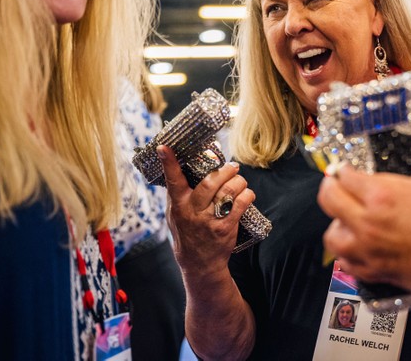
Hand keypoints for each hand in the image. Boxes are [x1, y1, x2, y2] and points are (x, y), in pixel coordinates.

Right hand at [159, 145, 255, 276]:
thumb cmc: (187, 232)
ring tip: (240, 180)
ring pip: (228, 191)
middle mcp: (193, 211)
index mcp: (179, 204)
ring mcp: (209, 220)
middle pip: (210, 182)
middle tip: (232, 167)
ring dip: (239, 181)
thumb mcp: (175, 214)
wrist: (199, 263)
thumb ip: (179, 192)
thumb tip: (184, 164)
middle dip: (225, 170)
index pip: (173, 180)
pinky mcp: (225, 227)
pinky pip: (241, 204)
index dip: (169, 163)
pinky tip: (246, 194)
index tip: (164, 147)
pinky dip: (247, 195)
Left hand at [317, 154, 410, 299]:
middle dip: (331, 189)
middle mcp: (371, 221)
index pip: (345, 175)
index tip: (345, 168)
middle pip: (329, 200)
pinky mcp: (380, 273)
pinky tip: (356, 251)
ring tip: (344, 220)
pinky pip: (348, 266)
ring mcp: (372, 249)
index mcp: (385, 193)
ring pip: (332, 237)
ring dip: (336, 225)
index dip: (342, 169)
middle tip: (335, 185)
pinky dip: (348, 257)